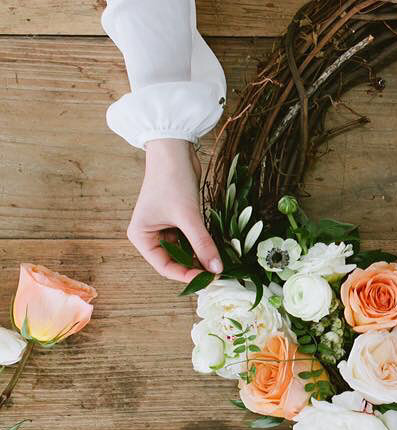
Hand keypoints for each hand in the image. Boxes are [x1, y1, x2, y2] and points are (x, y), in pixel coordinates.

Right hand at [129, 139, 221, 282]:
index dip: (186, 275)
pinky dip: (202, 244)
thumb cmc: (173, 181)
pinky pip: (191, 239)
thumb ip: (203, 244)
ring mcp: (164, 227)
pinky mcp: (178, 219)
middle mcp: (150, 235)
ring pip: (185, 251)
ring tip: (221, 263)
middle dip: (195, 267)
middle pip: (175, 260)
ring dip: (201, 256)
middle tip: (219, 274)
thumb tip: (217, 269)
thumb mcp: (188, 216)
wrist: (174, 150)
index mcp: (142, 237)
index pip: (164, 267)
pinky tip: (217, 249)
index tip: (209, 280)